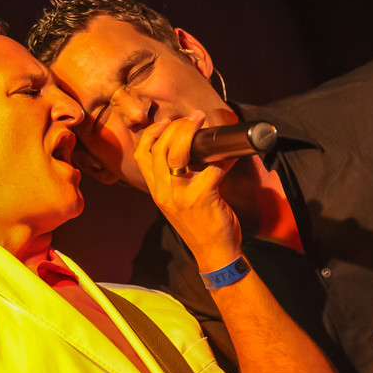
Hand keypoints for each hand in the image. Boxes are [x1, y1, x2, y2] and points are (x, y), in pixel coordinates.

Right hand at [132, 113, 242, 271]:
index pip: (142, 154)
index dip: (152, 132)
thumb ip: (177, 180)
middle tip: (193, 118)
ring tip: (201, 121)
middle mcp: (163, 192)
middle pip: (158, 148)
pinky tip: (230, 155)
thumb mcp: (178, 203)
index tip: (166, 122)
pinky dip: (223, 158)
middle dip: (175, 126)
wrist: (214, 254)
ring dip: (189, 132)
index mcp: (156, 191)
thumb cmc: (200, 226)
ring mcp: (180, 195)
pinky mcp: (202, 197)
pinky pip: (212, 167)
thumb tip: (195, 151)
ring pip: (176, 153)